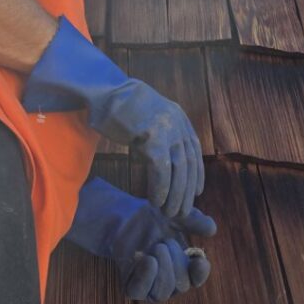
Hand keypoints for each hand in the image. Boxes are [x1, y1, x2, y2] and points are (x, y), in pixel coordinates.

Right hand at [22, 17, 203, 216]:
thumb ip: (162, 131)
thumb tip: (168, 155)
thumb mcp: (150, 116)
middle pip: (188, 164)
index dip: (197, 173)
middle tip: (182, 210)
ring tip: (169, 211)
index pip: (194, 151)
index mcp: (179, 117)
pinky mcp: (152, 138)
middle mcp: (177, 123)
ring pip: (178, 170)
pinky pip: (161, 170)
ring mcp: (166, 130)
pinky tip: (156, 201)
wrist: (106, 92)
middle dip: (186, 191)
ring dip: (175, 195)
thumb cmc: (122, 107)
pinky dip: (161, 188)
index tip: (196, 191)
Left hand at [117, 206, 215, 301]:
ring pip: (162, 292)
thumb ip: (193, 221)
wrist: (124, 216)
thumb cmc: (152, 218)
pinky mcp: (130, 286)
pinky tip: (149, 259)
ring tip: (157, 246)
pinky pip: (139, 291)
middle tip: (166, 242)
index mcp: (182, 268)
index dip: (200, 273)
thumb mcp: (175, 215)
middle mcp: (168, 282)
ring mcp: (149, 287)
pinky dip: (146, 277)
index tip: (200, 260)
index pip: (196, 279)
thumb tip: (212, 229)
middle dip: (176, 263)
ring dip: (163, 269)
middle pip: (181, 285)